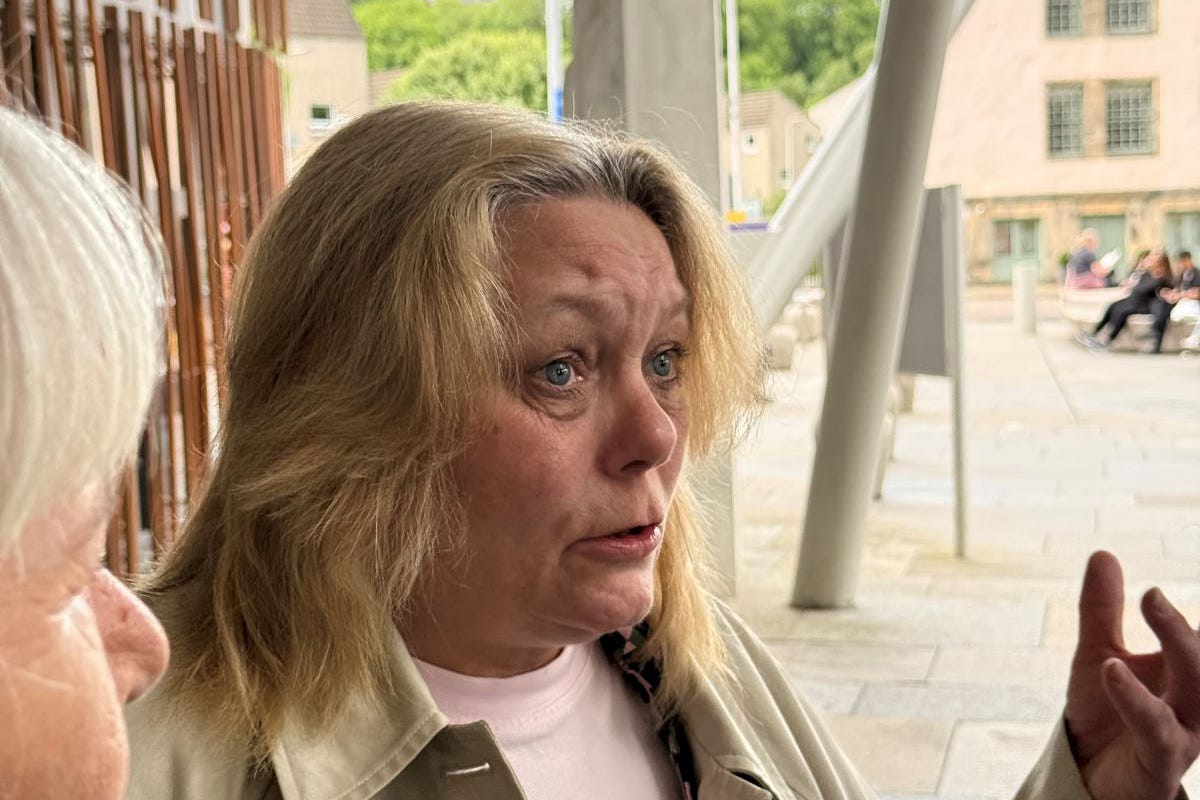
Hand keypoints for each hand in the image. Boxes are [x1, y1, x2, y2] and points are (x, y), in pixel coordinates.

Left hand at [1066, 551, 1199, 799]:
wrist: (1088, 775)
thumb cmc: (1105, 714)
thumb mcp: (1097, 652)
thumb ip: (1102, 608)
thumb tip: (1103, 553)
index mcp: (1187, 671)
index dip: (1186, 620)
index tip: (1157, 589)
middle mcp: (1195, 701)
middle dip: (1184, 628)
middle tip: (1152, 596)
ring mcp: (1185, 733)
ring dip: (1181, 649)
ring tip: (1151, 607)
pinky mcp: (1161, 761)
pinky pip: (1157, 729)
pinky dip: (1136, 698)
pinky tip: (1111, 668)